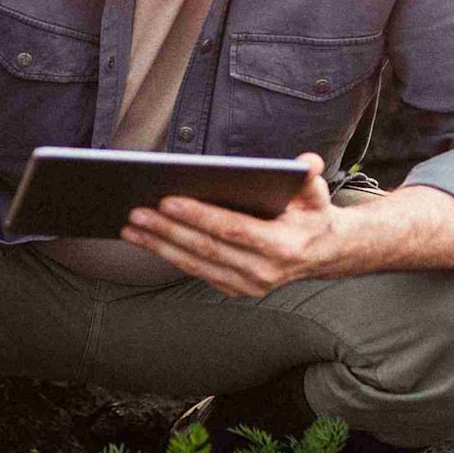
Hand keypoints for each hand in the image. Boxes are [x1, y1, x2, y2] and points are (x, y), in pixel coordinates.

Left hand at [120, 152, 346, 296]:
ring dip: (159, 245)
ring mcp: (247, 285)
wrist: (322, 253)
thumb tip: (306, 162)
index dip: (198, 215)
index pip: (232, 229)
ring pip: (194, 263)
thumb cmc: (311, 216)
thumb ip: (311, 177)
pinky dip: (168, 254)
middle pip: (205, 248)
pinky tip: (146, 239)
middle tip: (137, 211)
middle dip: (167, 230)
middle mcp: (263, 272)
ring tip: (131, 226)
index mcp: (281, 247)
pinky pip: (195, 270)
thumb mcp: (315, 194)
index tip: (167, 200)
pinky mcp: (234, 289)